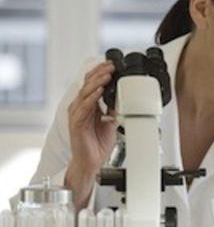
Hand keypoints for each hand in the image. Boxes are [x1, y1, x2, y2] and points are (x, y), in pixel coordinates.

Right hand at [65, 61, 117, 209]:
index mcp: (87, 105)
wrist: (92, 161)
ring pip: (86, 93)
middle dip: (100, 74)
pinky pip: (84, 107)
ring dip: (97, 82)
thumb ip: (114, 109)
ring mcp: (77, 114)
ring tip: (107, 75)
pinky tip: (99, 91)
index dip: (101, 73)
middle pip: (88, 84)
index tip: (112, 65)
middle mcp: (80, 107)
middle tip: (111, 66)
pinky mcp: (76, 123)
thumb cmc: (98, 143)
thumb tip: (124, 99)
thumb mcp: (111, 122)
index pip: (92, 84)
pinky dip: (92, 98)